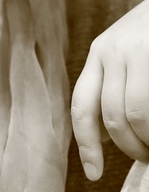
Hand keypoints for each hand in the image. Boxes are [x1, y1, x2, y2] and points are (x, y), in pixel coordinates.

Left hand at [71, 0, 148, 180]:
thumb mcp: (125, 52)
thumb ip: (111, 85)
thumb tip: (102, 134)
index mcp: (99, 52)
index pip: (82, 105)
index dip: (86, 144)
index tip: (93, 174)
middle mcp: (113, 51)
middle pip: (113, 117)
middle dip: (131, 148)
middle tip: (147, 156)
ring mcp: (138, 51)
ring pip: (137, 116)